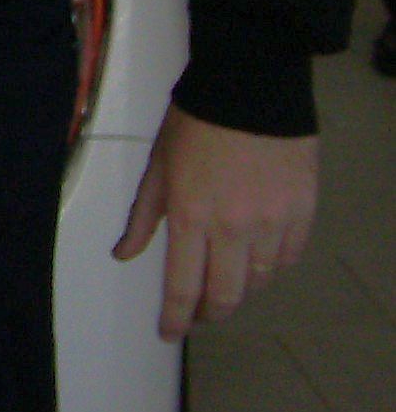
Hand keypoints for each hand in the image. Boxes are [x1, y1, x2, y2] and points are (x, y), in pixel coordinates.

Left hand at [115, 105, 318, 337]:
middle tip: (200, 315)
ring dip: (240, 289)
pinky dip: (272, 267)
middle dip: (209, 313)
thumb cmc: (195, 123)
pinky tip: (259, 261)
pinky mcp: (301, 213)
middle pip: (225, 294)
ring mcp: (271, 222)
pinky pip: (288, 258)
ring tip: (226, 283)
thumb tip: (123, 253)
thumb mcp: (157, 167)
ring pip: (259, 280)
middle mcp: (233, 227)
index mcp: (190, 216)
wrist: (249, 91)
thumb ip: (143, 217)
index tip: (169, 332)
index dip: (175, 317)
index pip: (182, 285)